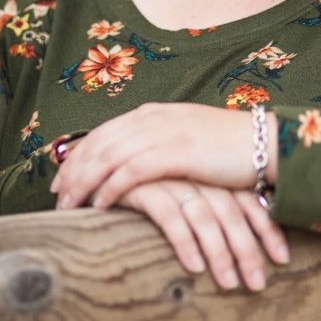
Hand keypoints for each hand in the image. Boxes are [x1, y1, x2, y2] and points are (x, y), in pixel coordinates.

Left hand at [50, 102, 277, 210]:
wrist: (264, 144)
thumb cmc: (227, 148)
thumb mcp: (185, 139)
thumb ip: (158, 144)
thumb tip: (136, 165)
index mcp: (153, 113)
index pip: (103, 133)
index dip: (78, 155)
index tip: (61, 178)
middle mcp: (152, 118)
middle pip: (99, 143)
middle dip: (72, 170)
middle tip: (55, 197)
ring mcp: (164, 133)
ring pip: (109, 156)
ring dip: (84, 182)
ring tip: (69, 206)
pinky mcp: (177, 152)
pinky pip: (132, 171)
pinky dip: (111, 187)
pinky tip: (100, 204)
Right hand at [116, 178, 289, 291]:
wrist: (99, 160)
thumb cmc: (144, 183)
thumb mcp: (183, 187)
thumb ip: (208, 203)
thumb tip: (241, 239)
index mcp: (208, 168)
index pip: (246, 197)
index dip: (266, 227)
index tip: (282, 258)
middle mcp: (193, 170)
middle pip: (230, 210)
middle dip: (247, 248)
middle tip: (258, 284)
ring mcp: (169, 175)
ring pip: (205, 216)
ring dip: (221, 253)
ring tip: (231, 284)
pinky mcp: (143, 184)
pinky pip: (170, 216)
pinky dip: (185, 242)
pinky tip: (195, 267)